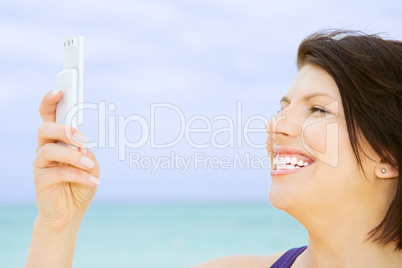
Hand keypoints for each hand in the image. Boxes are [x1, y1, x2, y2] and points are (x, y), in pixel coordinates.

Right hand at [32, 90, 99, 229]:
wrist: (70, 213)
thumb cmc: (80, 184)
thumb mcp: (90, 165)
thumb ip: (86, 153)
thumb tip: (80, 148)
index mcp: (57, 140)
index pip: (48, 116)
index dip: (49, 102)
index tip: (59, 91)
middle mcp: (45, 149)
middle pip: (45, 129)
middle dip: (64, 130)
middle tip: (83, 139)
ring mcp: (41, 165)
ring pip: (49, 150)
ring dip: (73, 156)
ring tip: (90, 164)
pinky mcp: (41, 181)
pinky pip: (58, 172)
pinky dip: (79, 175)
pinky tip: (93, 181)